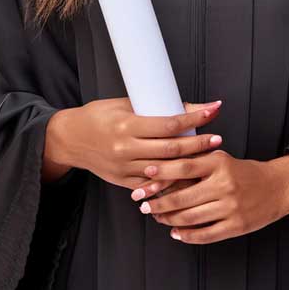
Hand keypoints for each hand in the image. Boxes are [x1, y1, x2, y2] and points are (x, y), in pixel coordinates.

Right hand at [46, 98, 222, 190]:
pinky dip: (172, 181)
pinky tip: (188, 178)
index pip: (168, 124)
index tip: (212, 111)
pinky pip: (153, 184)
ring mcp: (125, 168)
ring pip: (165, 170)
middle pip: (171, 149)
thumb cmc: (97, 116)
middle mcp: (126, 149)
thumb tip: (187, 107)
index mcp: (126, 126)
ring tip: (209, 158)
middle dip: (198, 144)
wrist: (70, 139)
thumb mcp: (122, 105)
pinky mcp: (123, 182)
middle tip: (218, 138)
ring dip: (190, 165)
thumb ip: (152, 109)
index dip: (194, 118)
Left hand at [131, 149, 286, 243]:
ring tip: (158, 217)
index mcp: (220, 163)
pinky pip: (206, 234)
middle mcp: (225, 184)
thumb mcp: (222, 159)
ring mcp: (231, 207)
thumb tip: (162, 168)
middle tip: (143, 205)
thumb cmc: (244, 172)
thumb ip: (197, 161)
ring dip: (169, 220)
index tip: (144, 175)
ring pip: (191, 217)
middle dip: (158, 203)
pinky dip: (187, 235)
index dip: (162, 172)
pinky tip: (177, 233)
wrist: (278, 186)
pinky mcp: (237, 226)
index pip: (184, 167)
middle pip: (183, 197)